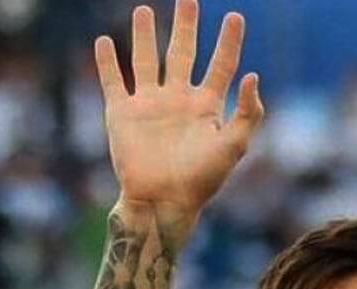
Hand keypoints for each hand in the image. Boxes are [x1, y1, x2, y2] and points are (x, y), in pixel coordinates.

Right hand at [95, 0, 264, 234]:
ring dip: (144, 35)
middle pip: (182, 53)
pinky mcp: (122, 115)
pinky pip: (113, 82)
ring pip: (145, 60)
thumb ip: (248, 113)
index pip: (220, 65)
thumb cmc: (201, 180)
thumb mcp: (233, 147)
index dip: (229, 42)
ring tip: (143, 10)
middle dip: (185, 25)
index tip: (235, 16)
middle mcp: (177, 100)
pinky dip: (106, 63)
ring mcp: (148, 105)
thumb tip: (254, 75)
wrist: (162, 202)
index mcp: (206, 106)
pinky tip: (103, 42)